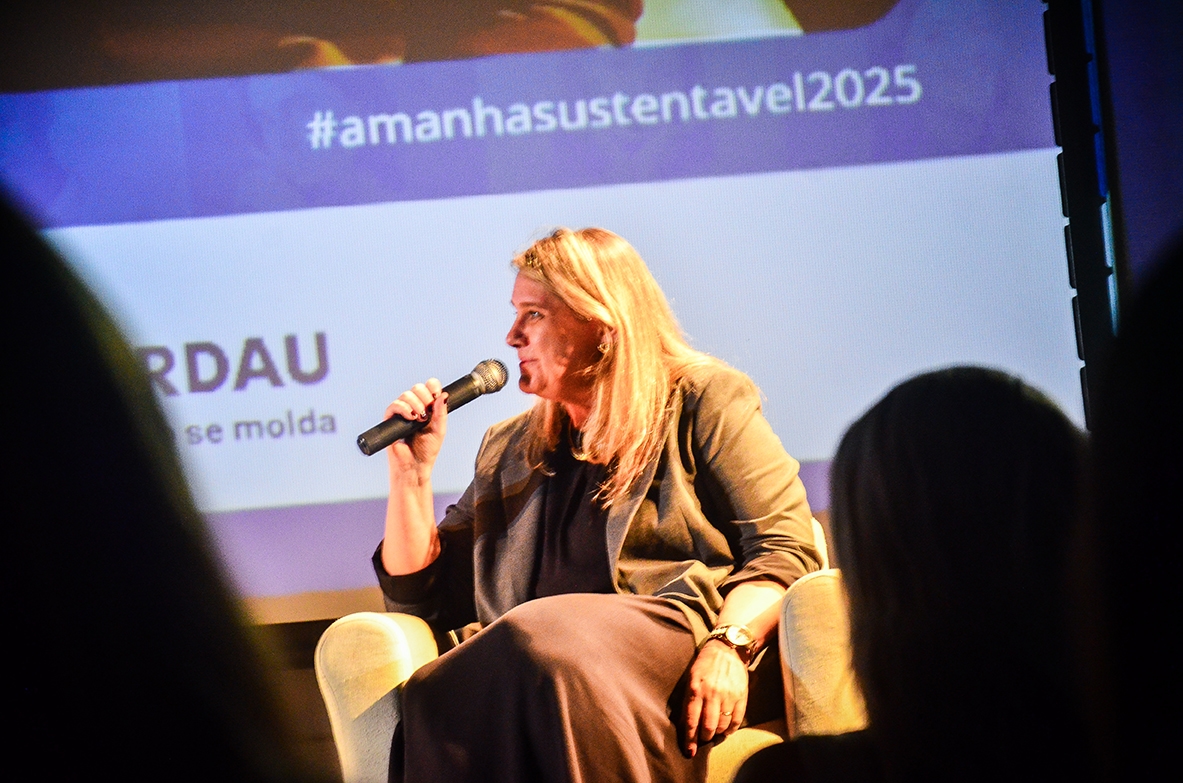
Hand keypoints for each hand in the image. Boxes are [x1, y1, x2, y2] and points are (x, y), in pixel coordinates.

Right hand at [384, 379, 446, 481]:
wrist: (415, 466)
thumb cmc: (426, 450)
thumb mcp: (439, 430)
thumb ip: (441, 413)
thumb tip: (444, 395)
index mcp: (426, 408)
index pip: (428, 387)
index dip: (433, 386)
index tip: (437, 395)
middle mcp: (413, 407)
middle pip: (417, 387)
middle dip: (425, 397)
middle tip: (427, 413)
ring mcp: (401, 413)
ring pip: (406, 394)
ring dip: (415, 404)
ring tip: (420, 420)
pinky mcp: (390, 420)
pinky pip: (394, 405)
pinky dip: (403, 408)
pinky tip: (410, 418)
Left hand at [680, 640, 748, 757]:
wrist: (728, 650)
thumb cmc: (705, 665)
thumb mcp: (691, 679)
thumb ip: (688, 701)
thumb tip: (686, 726)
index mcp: (696, 689)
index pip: (691, 720)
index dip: (690, 739)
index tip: (689, 752)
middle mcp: (712, 693)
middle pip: (708, 726)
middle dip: (703, 738)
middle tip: (702, 739)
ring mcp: (728, 696)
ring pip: (722, 726)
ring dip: (716, 734)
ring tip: (713, 732)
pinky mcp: (741, 697)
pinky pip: (736, 721)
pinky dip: (730, 729)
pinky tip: (725, 730)